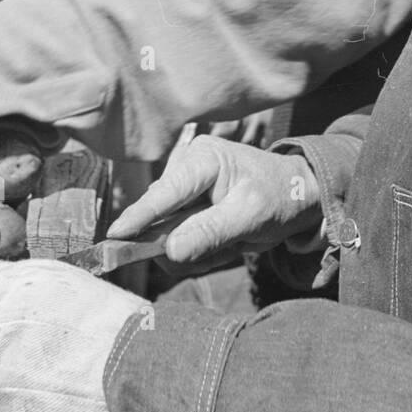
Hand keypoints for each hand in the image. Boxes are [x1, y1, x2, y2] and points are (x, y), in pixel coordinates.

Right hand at [107, 135, 322, 276]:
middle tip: (223, 251)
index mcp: (202, 160)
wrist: (298, 197)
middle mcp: (186, 170)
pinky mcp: (187, 209)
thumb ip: (210, 232)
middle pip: (161, 219)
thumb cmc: (279, 196)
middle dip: (186, 244)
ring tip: (231, 245)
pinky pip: (178, 241)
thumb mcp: (250, 215)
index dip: (139, 217)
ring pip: (168, 235)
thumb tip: (170, 251)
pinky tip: (224, 245)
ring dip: (197, 251)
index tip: (114, 237)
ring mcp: (185, 191)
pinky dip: (199, 252)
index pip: (164, 193)